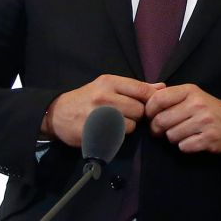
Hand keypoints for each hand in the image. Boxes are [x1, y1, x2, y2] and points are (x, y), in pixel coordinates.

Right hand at [43, 75, 161, 147]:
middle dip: (137, 114)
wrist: (57, 114)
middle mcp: (104, 97)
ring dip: (128, 127)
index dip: (150, 100)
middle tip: (126, 115)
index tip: (148, 105)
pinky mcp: (94, 133)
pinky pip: (119, 138)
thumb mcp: (108, 86)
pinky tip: (107, 132)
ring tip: (115, 123)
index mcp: (109, 82)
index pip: (142, 90)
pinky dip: (117, 137)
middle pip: (140, 109)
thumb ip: (135, 88)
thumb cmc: (87, 98)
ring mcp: (98, 116)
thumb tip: (162, 87)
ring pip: (131, 125)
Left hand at [143, 84, 220, 153]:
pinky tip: (192, 141)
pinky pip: (183, 146)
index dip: (148, 111)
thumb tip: (146, 94)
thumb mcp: (192, 95)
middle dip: (158, 129)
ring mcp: (204, 121)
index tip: (151, 117)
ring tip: (182, 134)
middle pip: (161, 120)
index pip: (158, 99)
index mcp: (190, 91)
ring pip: (171, 136)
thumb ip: (170, 95)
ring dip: (173, 138)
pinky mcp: (209, 138)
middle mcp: (197, 104)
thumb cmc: (208, 109)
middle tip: (163, 130)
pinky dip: (184, 146)